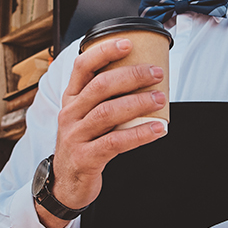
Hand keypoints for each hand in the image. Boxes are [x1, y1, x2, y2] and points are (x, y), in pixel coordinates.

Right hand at [39, 38, 165, 227]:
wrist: (65, 183)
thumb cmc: (83, 143)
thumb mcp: (86, 117)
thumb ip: (105, 99)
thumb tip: (143, 79)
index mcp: (71, 98)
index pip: (82, 67)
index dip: (104, 52)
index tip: (128, 43)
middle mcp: (70, 113)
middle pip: (100, 87)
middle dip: (131, 76)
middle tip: (156, 73)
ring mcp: (76, 136)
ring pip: (108, 112)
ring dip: (138, 103)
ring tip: (161, 99)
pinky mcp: (86, 158)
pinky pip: (115, 142)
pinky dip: (140, 134)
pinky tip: (158, 129)